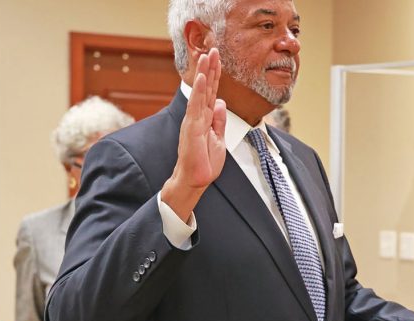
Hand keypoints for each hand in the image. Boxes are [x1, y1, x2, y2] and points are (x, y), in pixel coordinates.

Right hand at [160, 48, 226, 220]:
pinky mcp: (192, 127)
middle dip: (210, 68)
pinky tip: (200, 78)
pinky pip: (196, 106)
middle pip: (205, 87)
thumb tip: (221, 102)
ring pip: (200, 92)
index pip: (211, 92)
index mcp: (205, 118)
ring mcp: (194, 120)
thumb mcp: (219, 139)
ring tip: (207, 56)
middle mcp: (198, 115)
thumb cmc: (205, 163)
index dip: (215, 75)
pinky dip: (198, 91)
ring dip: (203, 73)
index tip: (218, 58)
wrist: (195, 179)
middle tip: (214, 49)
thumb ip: (218, 120)